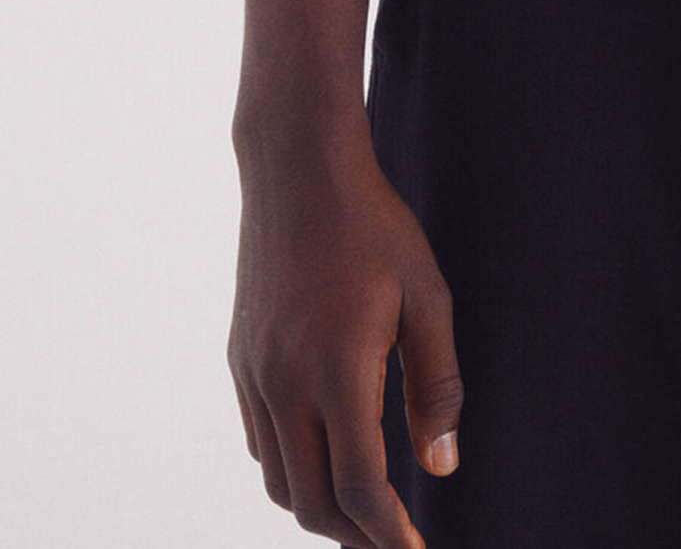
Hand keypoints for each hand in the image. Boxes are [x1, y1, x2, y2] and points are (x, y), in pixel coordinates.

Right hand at [228, 133, 461, 547]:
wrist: (297, 168)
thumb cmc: (374, 227)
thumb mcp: (426, 297)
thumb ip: (436, 386)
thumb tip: (441, 467)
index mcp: (338, 372)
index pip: (361, 489)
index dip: (391, 536)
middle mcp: (285, 384)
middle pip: (315, 502)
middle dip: (357, 535)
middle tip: (396, 540)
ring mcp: (255, 375)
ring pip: (280, 481)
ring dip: (321, 508)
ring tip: (365, 511)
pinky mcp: (240, 360)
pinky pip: (260, 443)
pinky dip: (293, 469)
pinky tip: (326, 456)